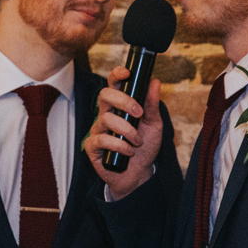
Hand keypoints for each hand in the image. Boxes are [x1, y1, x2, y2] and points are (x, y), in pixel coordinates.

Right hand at [85, 69, 161, 199]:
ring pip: (106, 119)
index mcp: (119, 106)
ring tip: (137, 142)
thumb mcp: (154, 125)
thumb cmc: (144, 148)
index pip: (113, 85)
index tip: (127, 73)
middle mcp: (106, 114)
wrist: (139, 174)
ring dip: (127, 131)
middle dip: (123, 101)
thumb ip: (152, 105)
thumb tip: (154, 82)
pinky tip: (128, 151)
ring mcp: (98, 129)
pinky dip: (119, 145)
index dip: (116, 75)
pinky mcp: (92, 146)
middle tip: (138, 114)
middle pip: (105, 95)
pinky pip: (101, 139)